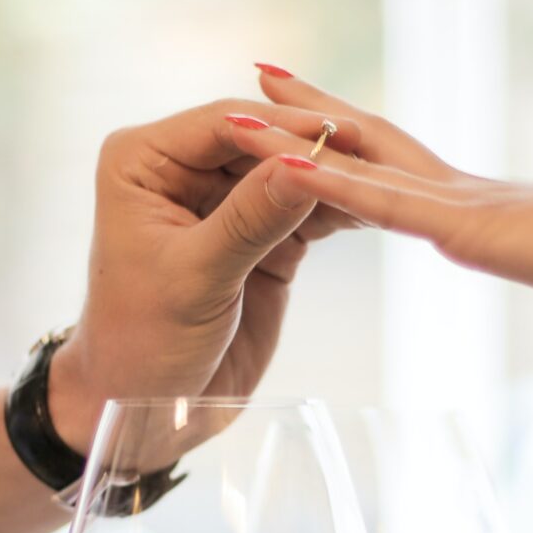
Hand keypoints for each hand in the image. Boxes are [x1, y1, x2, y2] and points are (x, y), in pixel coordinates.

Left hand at [49, 98, 361, 449]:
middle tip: (374, 148)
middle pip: (263, 139)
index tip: (335, 130)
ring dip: (334, 175)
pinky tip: (379, 202)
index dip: (279, 126)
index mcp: (144, 161)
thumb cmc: (142, 343)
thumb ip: (249, 219)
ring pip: (290, 171)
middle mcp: (183, 169)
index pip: (222, 124)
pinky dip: (339, 207)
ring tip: (389, 173)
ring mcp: (226, 201)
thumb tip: (304, 164)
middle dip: (314, 146)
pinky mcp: (262, 236)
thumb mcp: (194, 278)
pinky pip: (307, 209)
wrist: (149, 407)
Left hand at [241, 68, 532, 318]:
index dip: (352, 134)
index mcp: (480, 205)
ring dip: (292, 138)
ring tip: (237, 105)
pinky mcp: (461, 227)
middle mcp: (460, 190)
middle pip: (368, 138)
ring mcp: (456, 203)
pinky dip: (326, 185)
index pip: (401, 162)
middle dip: (309, 108)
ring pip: (358, 162)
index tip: (310, 108)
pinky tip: (281, 167)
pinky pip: (378, 203)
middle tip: (259, 71)